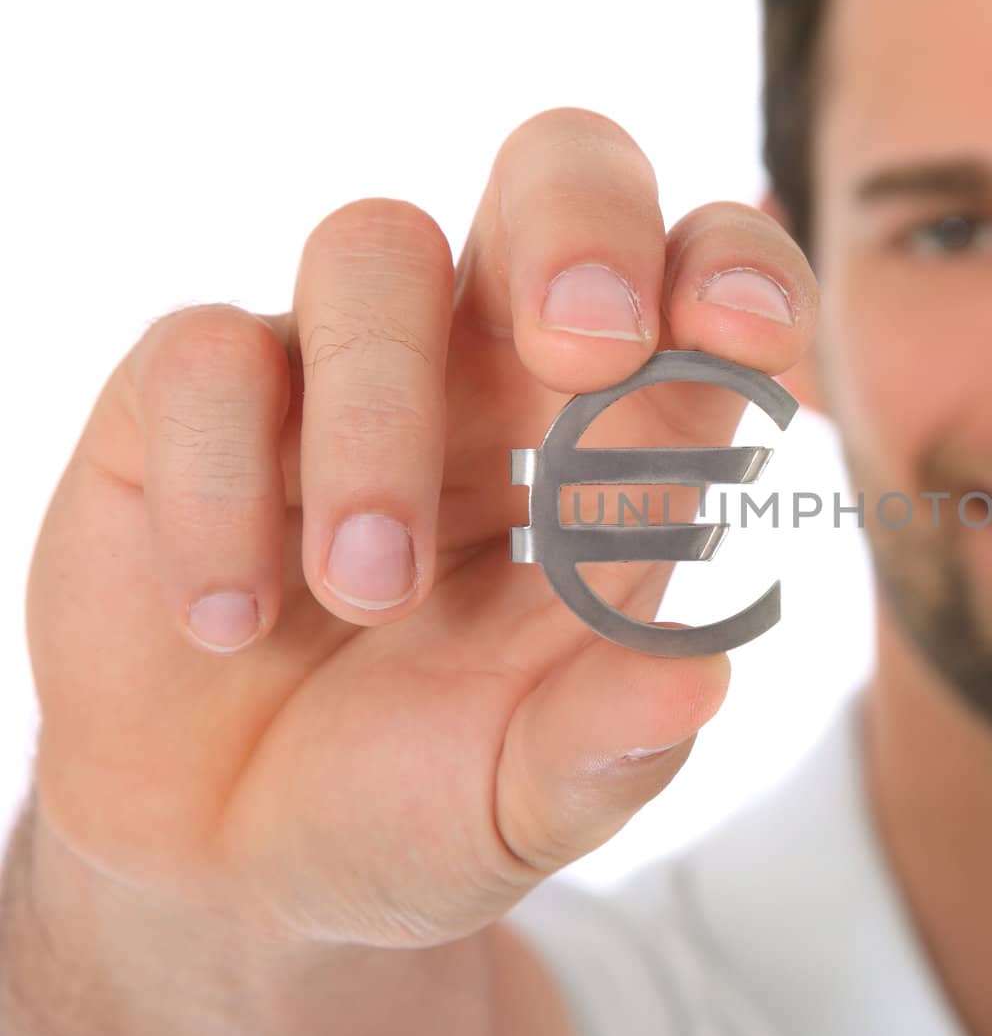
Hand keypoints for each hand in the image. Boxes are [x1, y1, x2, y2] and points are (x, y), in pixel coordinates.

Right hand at [22, 106, 817, 950]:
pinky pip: (207, 352)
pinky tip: (229, 620)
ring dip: (380, 417)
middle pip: (558, 173)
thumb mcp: (528, 804)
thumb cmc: (417, 801)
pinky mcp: (197, 396)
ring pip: (375, 245)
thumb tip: (700, 679)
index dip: (742, 274)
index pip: (704, 290)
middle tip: (584, 351)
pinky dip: (223, 487)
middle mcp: (493, 373)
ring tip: (369, 597)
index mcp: (616, 446)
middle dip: (585, 228)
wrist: (236, 861)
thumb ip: (608, 747)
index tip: (750, 336)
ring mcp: (344, 369)